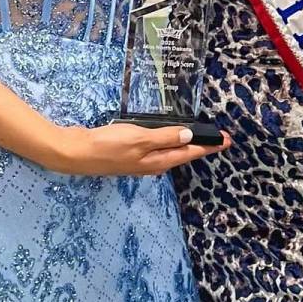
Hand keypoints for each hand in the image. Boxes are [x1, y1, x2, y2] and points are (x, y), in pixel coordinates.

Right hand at [44, 121, 229, 176]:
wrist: (76, 153)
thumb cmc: (107, 145)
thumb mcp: (140, 138)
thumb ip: (165, 137)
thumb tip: (190, 137)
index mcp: (157, 161)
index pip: (189, 153)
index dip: (208, 146)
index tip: (226, 141)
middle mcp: (151, 164)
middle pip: (182, 155)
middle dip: (201, 147)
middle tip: (218, 138)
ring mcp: (138, 161)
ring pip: (169, 154)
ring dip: (185, 146)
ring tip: (198, 139)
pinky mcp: (127, 155)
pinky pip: (155, 150)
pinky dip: (166, 143)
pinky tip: (165, 138)